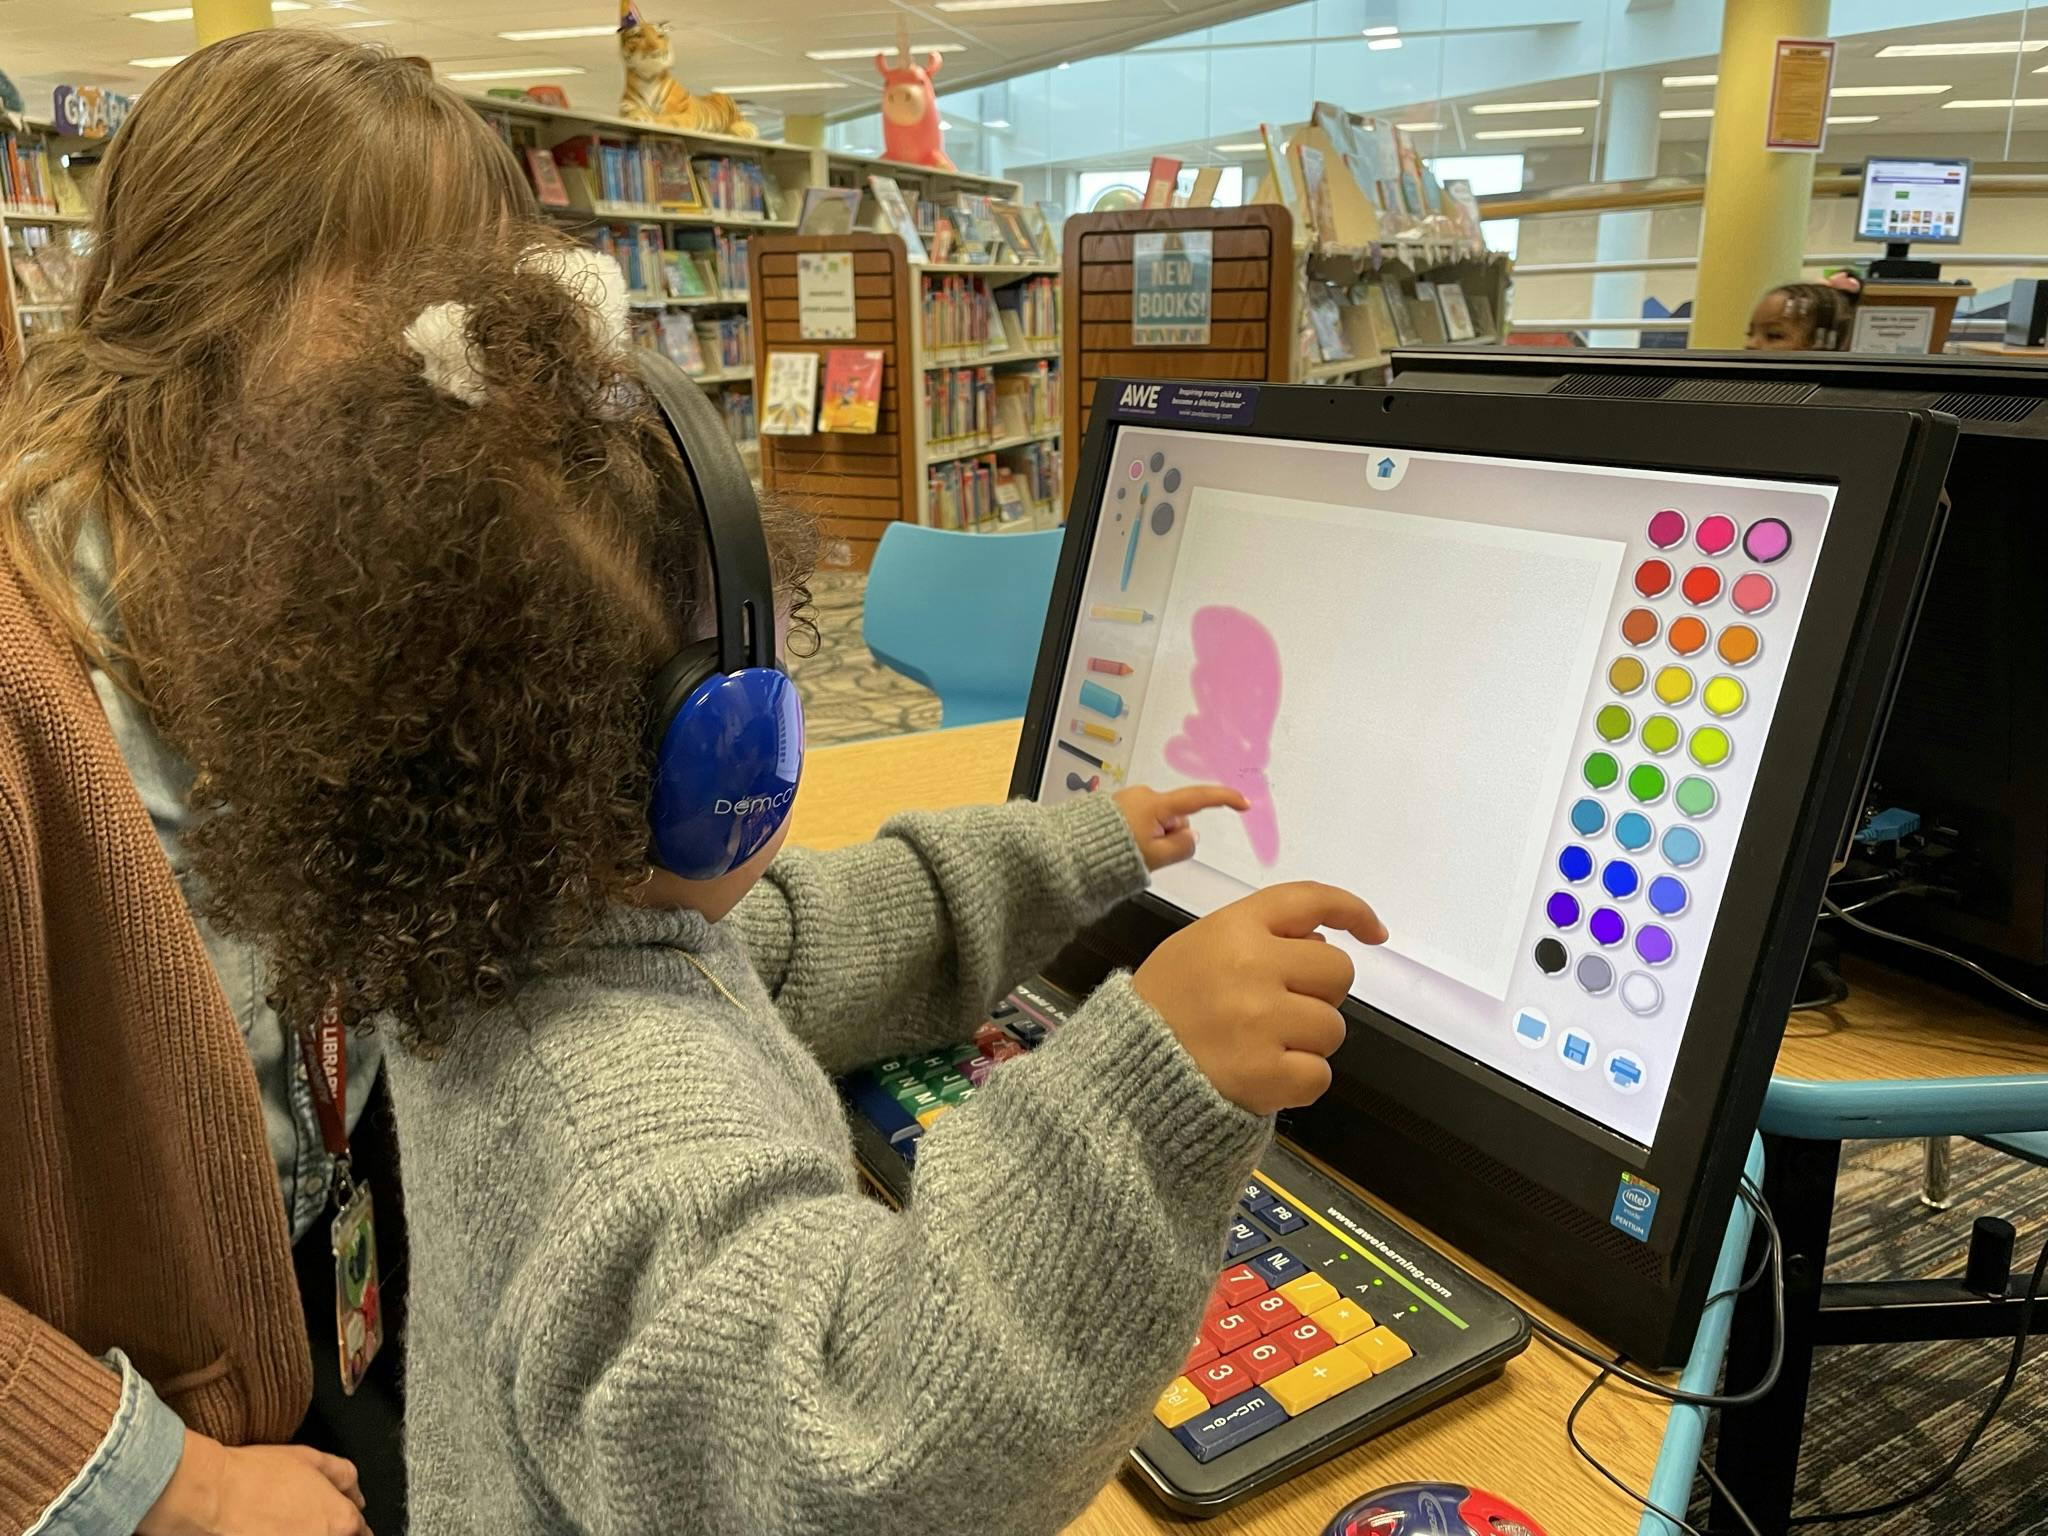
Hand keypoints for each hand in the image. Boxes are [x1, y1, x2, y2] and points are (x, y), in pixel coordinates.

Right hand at [140, 1432, 369, 1535]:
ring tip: (278, 1526)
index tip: (337, 1527)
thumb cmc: (257, 1475)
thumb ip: (344, 1477)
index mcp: (341, 1521)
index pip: (360, 1532)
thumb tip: (357, 1496)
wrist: (213, 1495)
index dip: (351, 1529)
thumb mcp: (311, 1459)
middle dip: (327, 1532)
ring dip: (302, 1535)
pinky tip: (264, 1531)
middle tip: (299, 1523)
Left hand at [1112, 782, 1250, 870]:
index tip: (1244, 802)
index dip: (1224, 799)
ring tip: (1131, 852)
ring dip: (1152, 837)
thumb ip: (1182, 846)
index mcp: (1155, 805)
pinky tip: (1124, 847)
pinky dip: (1139, 834)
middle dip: (1170, 835)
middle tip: (1150, 855)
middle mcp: (1142, 795)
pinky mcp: (1116, 807)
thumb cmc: (1108, 854)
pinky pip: (1140, 820)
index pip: (1199, 798)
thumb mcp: (1155, 858)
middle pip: (1175, 816)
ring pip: (1157, 821)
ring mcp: (1128, 800)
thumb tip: (1191, 836)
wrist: (1071, 853)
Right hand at [1133, 882, 1387, 1114]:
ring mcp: (1262, 1022)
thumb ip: (1255, 935)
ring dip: (1307, 1041)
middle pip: (1337, 971)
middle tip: (1280, 1008)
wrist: (1121, 1074)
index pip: (1311, 900)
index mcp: (1234, 928)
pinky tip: (1262, 1076)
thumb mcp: (1198, 946)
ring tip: (1262, 1046)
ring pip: (1332, 1028)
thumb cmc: (1163, 1005)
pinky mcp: (1267, 1075)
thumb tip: (1321, 939)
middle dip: (1319, 992)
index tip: (1375, 932)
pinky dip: (1298, 1081)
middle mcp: (1253, 967)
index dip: (1353, 911)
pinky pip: (1319, 1075)